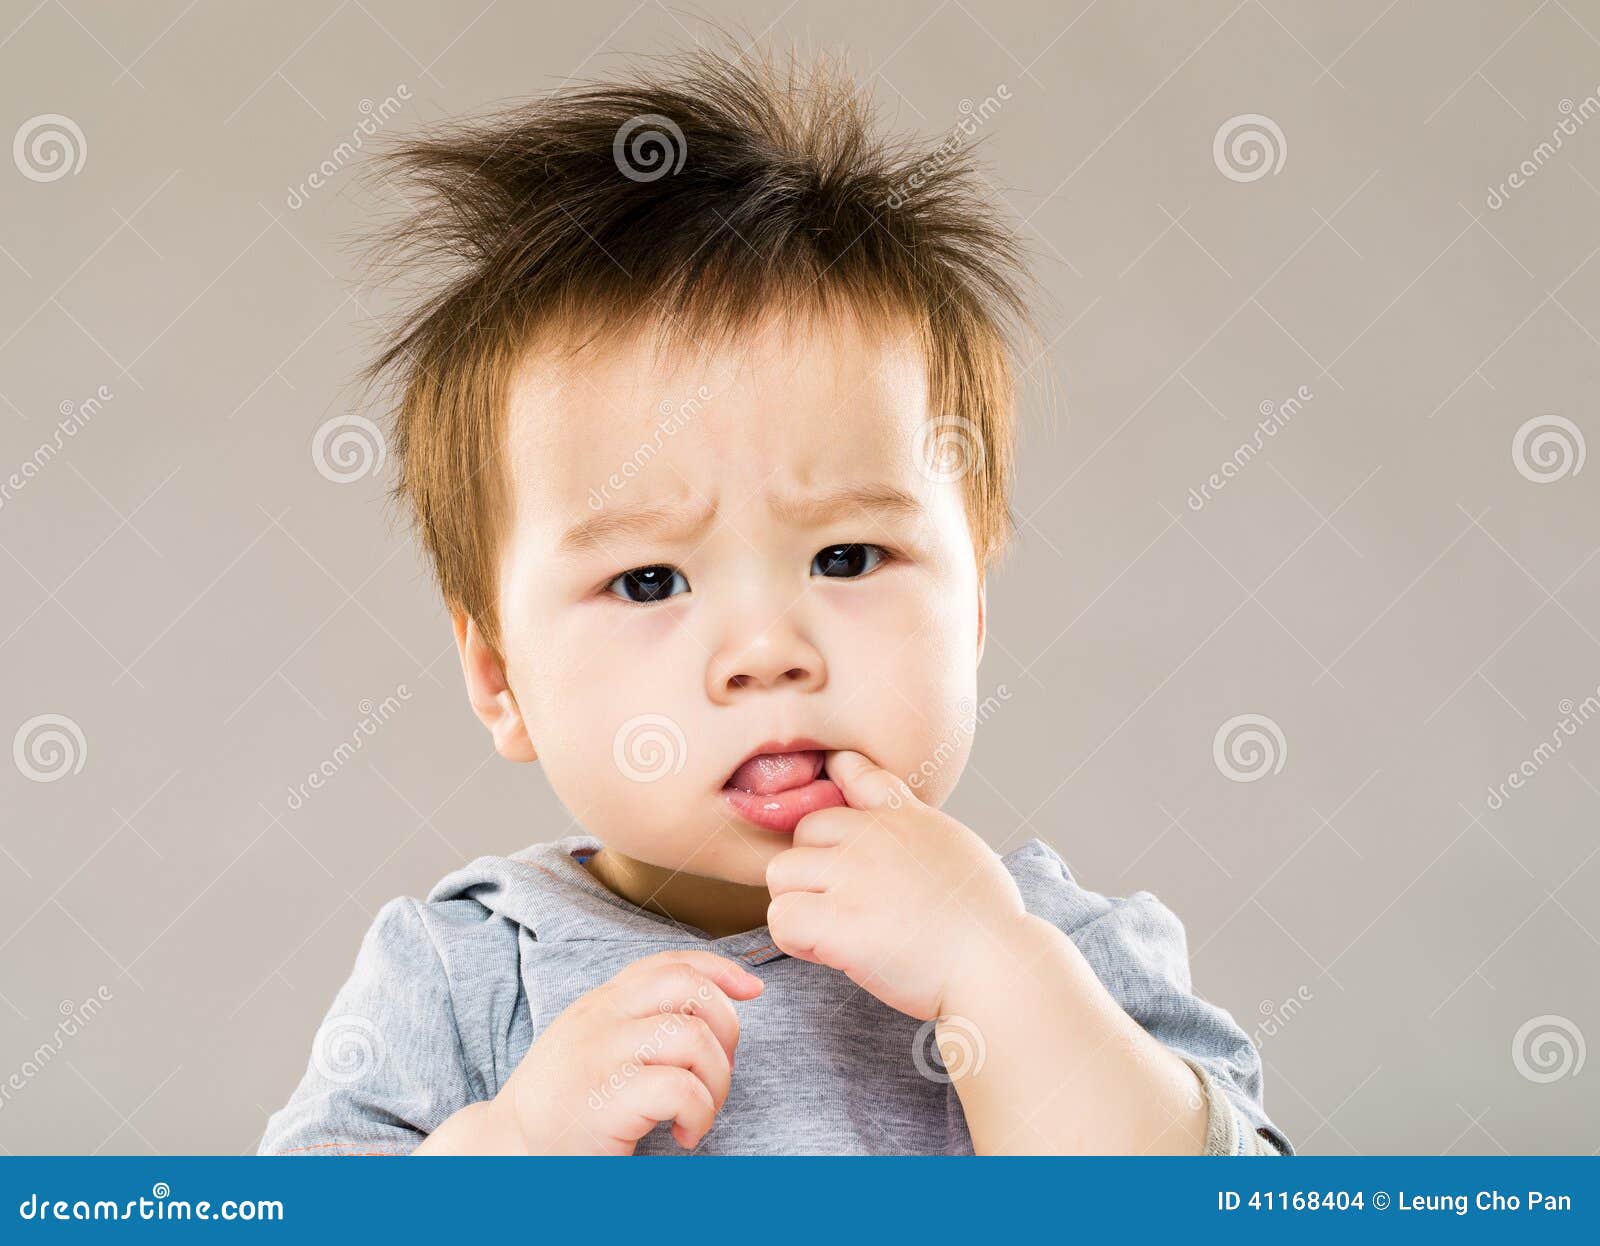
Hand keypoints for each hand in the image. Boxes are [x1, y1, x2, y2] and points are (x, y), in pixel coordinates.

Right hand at [477, 950, 762, 1153]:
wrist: (505, 1152)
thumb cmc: (562, 1107)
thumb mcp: (596, 1046)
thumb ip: (638, 1021)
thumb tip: (715, 1011)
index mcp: (602, 1003)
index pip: (669, 962)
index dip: (719, 969)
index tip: (751, 989)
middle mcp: (600, 1018)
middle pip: (688, 987)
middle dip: (727, 1026)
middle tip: (720, 1071)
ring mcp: (600, 1055)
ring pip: (691, 1037)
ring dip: (716, 1079)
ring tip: (700, 1111)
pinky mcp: (604, 1099)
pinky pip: (679, 1089)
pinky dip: (699, 1113)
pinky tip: (685, 1134)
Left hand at [764, 749, 1027, 1020]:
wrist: (997, 963)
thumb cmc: (983, 918)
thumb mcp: (955, 845)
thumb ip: (914, 824)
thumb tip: (888, 815)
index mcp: (904, 815)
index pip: (850, 768)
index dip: (830, 786)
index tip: (835, 821)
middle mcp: (873, 835)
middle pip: (802, 830)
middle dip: (812, 868)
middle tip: (841, 905)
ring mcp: (854, 874)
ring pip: (781, 873)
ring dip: (798, 903)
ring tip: (833, 930)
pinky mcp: (840, 920)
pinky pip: (781, 918)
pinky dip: (796, 940)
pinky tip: (829, 953)